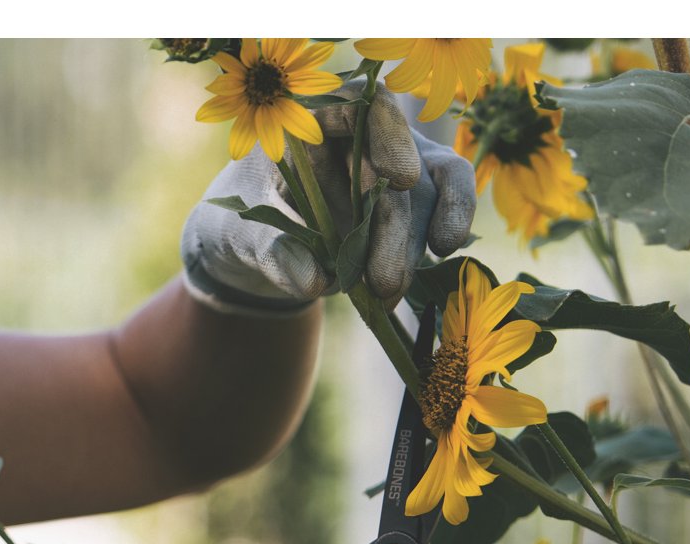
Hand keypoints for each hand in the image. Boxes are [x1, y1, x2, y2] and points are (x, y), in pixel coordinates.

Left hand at [181, 83, 476, 314]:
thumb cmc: (240, 225)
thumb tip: (312, 281)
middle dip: (397, 227)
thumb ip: (272, 251)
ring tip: (387, 293)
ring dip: (413, 245)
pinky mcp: (410, 204)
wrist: (255, 249)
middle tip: (385, 282)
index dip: (390, 136)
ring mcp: (391, 169)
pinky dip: (449, 225)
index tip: (402, 180)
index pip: (363, 105)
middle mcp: (361, 135)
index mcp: (313, 119)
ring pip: (426, 192)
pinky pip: (444, 203)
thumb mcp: (242, 237)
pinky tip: (443, 252)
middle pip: (399, 163)